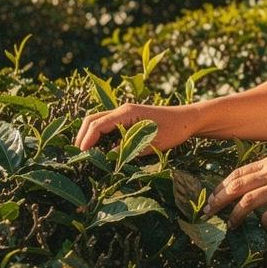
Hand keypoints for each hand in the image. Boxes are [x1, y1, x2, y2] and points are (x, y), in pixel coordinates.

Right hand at [74, 103, 196, 152]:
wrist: (188, 119)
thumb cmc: (175, 129)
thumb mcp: (154, 142)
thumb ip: (131, 149)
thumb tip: (109, 157)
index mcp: (127, 112)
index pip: (98, 124)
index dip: (87, 139)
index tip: (81, 154)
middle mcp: (123, 110)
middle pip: (93, 119)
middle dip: (82, 136)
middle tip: (78, 155)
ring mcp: (125, 113)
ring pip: (98, 121)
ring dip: (89, 135)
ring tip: (85, 153)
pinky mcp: (128, 119)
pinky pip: (107, 125)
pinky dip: (99, 135)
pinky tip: (99, 149)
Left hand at [204, 149, 266, 228]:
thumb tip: (261, 180)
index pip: (237, 173)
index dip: (221, 186)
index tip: (213, 196)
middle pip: (235, 187)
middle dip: (217, 201)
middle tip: (207, 213)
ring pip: (246, 202)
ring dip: (234, 216)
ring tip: (229, 226)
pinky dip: (262, 223)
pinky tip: (263, 227)